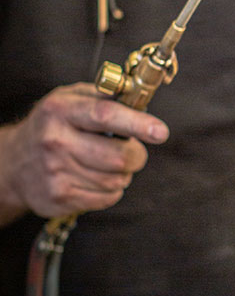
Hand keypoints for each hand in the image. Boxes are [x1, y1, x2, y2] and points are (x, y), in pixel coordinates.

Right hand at [0, 83, 168, 221]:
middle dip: (137, 155)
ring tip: (107, 164)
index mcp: (61, 111)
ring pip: (117, 180)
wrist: (13, 163)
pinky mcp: (59, 198)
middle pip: (119, 157)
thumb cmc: (52, 126)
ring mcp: (56, 172)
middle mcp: (56, 141)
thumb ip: (104, 97)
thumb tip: (140, 99)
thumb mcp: (70, 100)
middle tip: (133, 150)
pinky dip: (111, 190)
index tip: (160, 131)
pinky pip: (107, 198)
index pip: (105, 115)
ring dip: (123, 174)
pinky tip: (96, 179)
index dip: (137, 124)